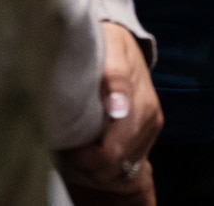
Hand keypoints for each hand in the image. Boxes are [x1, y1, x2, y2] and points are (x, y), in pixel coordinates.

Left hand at [59, 22, 162, 204]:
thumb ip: (115, 79)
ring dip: (93, 170)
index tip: (64, 145)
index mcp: (142, 107)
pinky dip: (103, 168)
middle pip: (115, 169)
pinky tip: (86, 153)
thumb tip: (119, 109)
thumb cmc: (111, 44)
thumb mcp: (111, 52)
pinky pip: (124, 167)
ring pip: (119, 173)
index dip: (84, 158)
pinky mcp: (144, 135)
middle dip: (86, 167)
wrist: (123, 40)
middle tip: (64, 149)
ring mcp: (149, 131)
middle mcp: (150, 123)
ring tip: (72, 150)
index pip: (112, 154)